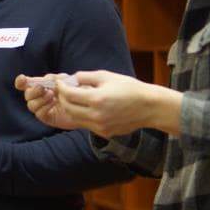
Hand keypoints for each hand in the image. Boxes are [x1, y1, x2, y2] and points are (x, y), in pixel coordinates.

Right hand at [14, 73, 79, 129]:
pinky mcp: (47, 117)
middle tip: (44, 88)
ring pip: (31, 105)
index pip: (25, 84)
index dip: (21, 82)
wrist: (87, 105)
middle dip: (33, 91)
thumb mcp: (67, 80)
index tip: (22, 79)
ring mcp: (42, 108)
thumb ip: (55, 78)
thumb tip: (44, 79)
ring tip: (52, 96)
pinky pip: (38, 113)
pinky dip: (44, 107)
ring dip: (40, 99)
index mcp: (41, 85)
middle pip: (27, 94)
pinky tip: (54, 103)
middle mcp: (39, 97)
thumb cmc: (77, 91)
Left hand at [56, 70, 181, 137]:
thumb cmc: (130, 88)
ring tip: (73, 99)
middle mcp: (96, 115)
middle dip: (63, 98)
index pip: (69, 95)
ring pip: (75, 118)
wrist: (149, 107)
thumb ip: (86, 76)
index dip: (61, 87)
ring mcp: (100, 127)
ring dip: (71, 108)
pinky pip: (86, 125)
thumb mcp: (107, 76)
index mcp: (97, 99)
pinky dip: (82, 116)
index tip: (60, 82)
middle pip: (68, 108)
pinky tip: (86, 108)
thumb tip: (71, 78)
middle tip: (63, 90)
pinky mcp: (104, 133)